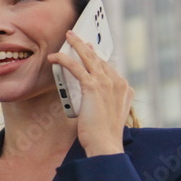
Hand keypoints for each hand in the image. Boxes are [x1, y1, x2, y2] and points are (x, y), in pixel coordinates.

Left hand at [47, 30, 133, 156]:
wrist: (106, 144)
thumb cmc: (105, 135)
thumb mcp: (109, 115)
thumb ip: (105, 101)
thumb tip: (92, 95)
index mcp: (125, 89)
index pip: (108, 67)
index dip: (96, 57)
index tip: (88, 49)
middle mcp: (118, 83)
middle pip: (99, 58)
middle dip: (86, 46)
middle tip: (76, 37)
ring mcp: (107, 83)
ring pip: (89, 57)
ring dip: (76, 45)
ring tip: (68, 36)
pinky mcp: (93, 87)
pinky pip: (76, 67)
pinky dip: (64, 60)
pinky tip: (55, 57)